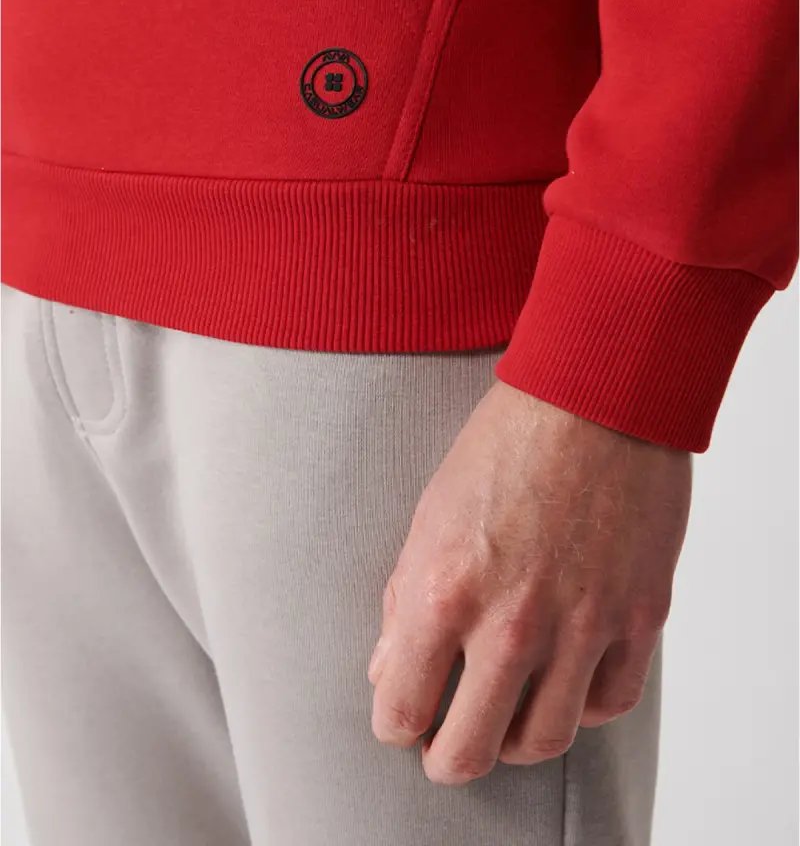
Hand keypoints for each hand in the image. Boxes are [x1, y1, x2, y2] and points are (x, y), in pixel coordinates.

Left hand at [368, 378, 691, 784]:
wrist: (595, 395)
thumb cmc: (504, 443)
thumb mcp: (431, 512)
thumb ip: (406, 600)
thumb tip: (390, 670)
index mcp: (443, 590)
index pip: (401, 710)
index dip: (395, 723)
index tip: (403, 717)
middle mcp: (512, 621)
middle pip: (470, 752)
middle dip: (447, 759)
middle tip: (447, 747)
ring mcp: (582, 623)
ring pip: (543, 740)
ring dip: (515, 741)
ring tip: (505, 721)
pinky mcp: (639, 615)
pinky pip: (610, 702)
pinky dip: (583, 705)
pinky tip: (565, 681)